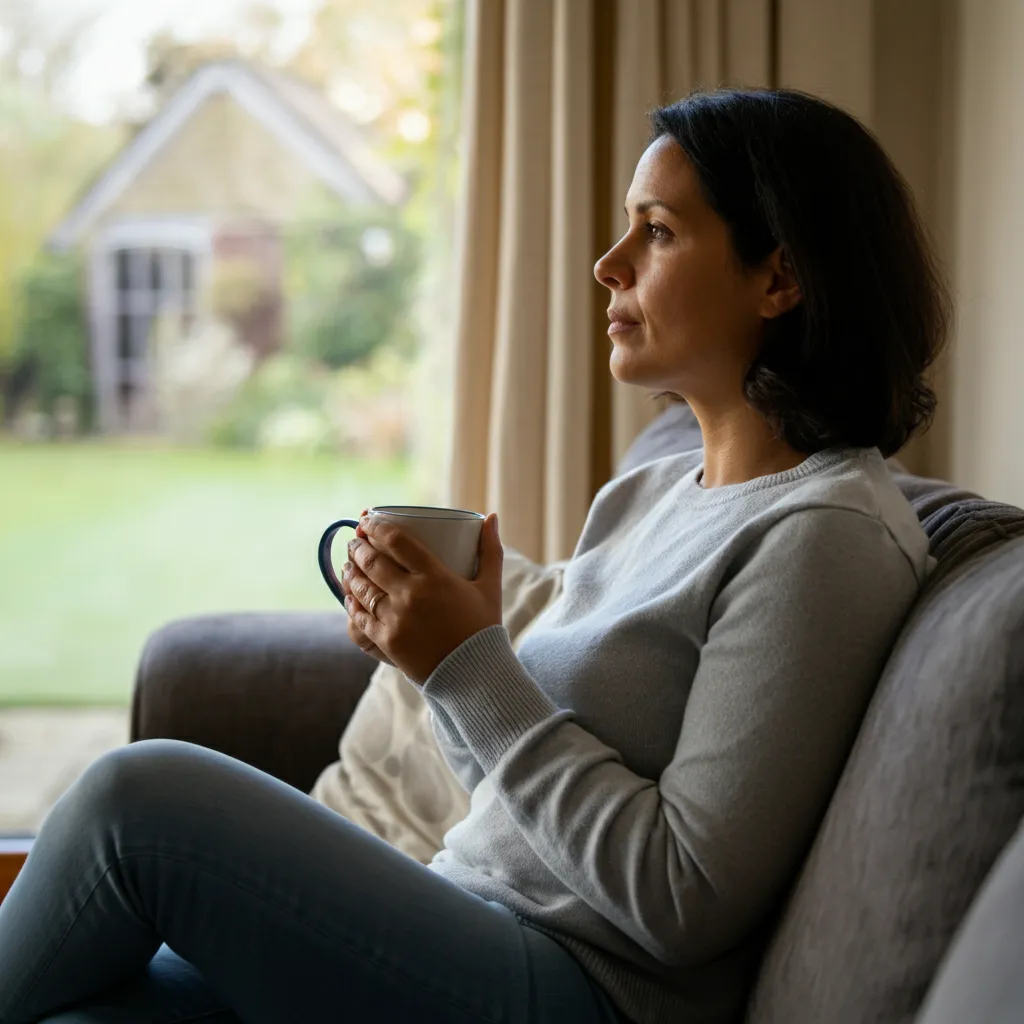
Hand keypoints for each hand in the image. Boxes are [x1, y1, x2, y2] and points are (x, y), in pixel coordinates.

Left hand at [342, 512, 502, 683]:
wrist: (475, 675)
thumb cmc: (483, 628)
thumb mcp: (490, 587)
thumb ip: (491, 550)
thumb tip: (492, 516)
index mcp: (435, 577)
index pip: (397, 542)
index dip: (377, 527)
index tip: (367, 520)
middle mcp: (411, 595)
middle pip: (373, 562)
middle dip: (359, 547)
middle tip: (355, 541)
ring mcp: (396, 619)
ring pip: (362, 588)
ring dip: (351, 572)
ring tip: (348, 564)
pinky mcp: (387, 641)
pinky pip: (359, 617)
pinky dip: (351, 603)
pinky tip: (349, 595)